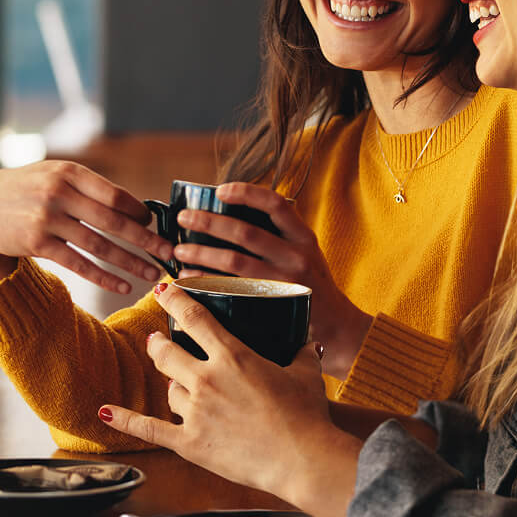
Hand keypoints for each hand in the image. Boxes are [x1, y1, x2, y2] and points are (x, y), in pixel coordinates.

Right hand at [0, 160, 172, 291]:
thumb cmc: (25, 190)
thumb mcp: (53, 175)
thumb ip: (87, 188)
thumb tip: (135, 209)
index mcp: (69, 173)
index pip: (116, 195)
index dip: (140, 213)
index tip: (158, 226)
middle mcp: (59, 193)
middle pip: (113, 221)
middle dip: (146, 240)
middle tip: (169, 253)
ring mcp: (47, 219)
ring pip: (99, 246)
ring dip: (130, 262)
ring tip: (153, 274)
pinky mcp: (37, 243)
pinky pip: (78, 263)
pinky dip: (103, 276)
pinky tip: (122, 285)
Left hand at [97, 282, 361, 516]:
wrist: (303, 460)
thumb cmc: (307, 416)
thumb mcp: (306, 373)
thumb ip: (301, 350)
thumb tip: (307, 338)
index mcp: (232, 356)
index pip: (194, 317)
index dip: (175, 299)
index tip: (164, 290)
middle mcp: (207, 379)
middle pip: (166, 352)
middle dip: (159, 344)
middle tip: (159, 341)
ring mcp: (195, 412)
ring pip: (169, 389)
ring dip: (173, 386)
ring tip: (182, 386)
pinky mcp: (190, 443)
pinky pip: (149, 429)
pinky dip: (124, 420)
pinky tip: (105, 412)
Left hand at [172, 182, 370, 377]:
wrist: (338, 326)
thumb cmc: (312, 284)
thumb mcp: (305, 252)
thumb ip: (279, 234)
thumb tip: (233, 212)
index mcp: (304, 236)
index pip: (275, 204)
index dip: (246, 193)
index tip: (220, 190)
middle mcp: (297, 256)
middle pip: (246, 233)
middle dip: (209, 222)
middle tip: (184, 218)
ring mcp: (285, 282)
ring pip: (235, 262)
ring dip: (202, 253)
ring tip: (179, 250)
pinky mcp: (273, 306)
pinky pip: (233, 290)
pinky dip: (208, 281)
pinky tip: (191, 278)